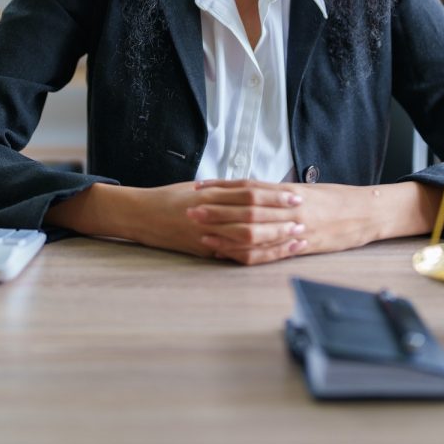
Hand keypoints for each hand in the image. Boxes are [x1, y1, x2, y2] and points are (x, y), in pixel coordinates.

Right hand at [131, 180, 304, 259]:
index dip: (273, 195)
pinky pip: (232, 254)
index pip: (248, 192)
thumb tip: (254, 191)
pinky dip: (254, 255)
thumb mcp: (198, 188)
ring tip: (295, 238)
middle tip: (302, 218)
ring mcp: (206, 233)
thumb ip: (224, 190)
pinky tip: (271, 255)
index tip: (294, 195)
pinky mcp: (202, 251)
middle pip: (250, 215)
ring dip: (272, 237)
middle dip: (278, 217)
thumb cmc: (170, 199)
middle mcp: (209, 213)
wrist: (141, 215)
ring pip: (245, 236)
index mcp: (211, 193)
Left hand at [186, 180, 379, 264]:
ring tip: (201, 233)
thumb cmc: (334, 199)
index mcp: (288, 191)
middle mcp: (289, 209)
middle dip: (217, 211)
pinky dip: (247, 254)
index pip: (248, 187)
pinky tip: (228, 254)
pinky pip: (269, 253)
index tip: (199, 187)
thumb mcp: (305, 190)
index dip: (222, 187)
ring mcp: (295, 230)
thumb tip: (246, 191)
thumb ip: (276, 192)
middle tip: (191, 210)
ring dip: (226, 234)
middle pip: (246, 209)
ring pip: (255, 232)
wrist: (365, 212)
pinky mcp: (301, 248)